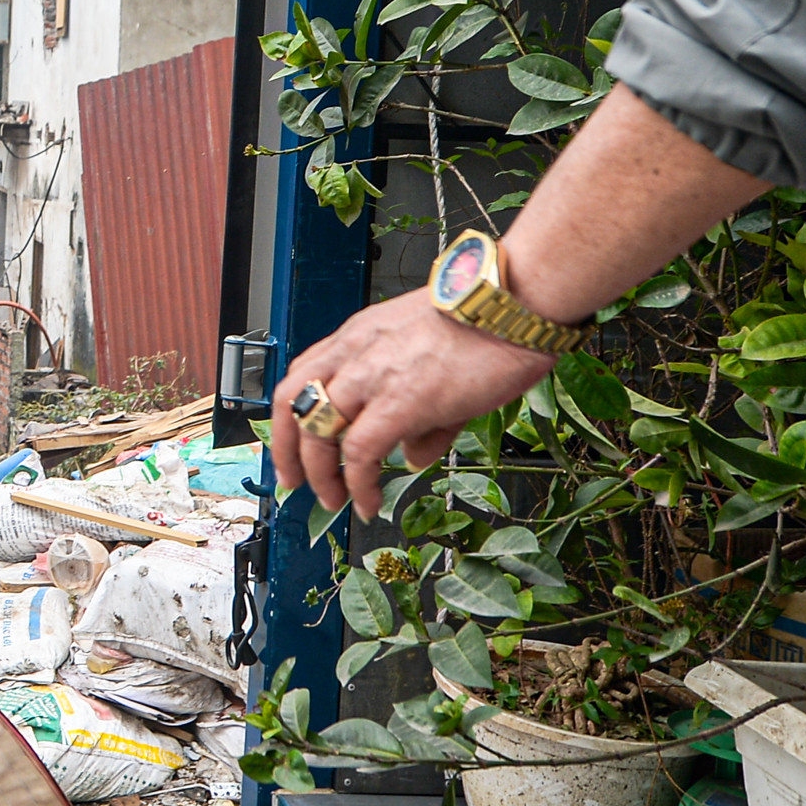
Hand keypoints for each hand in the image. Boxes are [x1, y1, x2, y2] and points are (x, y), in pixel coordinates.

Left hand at [270, 293, 553, 519]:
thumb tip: (413, 455)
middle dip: (287, 450)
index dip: (293, 416)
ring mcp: (373, 374)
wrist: (517, 304)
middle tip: (298, 482)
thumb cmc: (489, 322)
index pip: (303, 375)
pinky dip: (358, 484)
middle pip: (293, 402)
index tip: (296, 447)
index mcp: (360, 335)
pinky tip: (369, 502)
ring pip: (316, 430)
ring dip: (318, 474)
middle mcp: (356, 350)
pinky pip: (359, 453)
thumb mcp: (435, 360)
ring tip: (334, 501)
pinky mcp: (400, 402)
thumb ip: (420, 414)